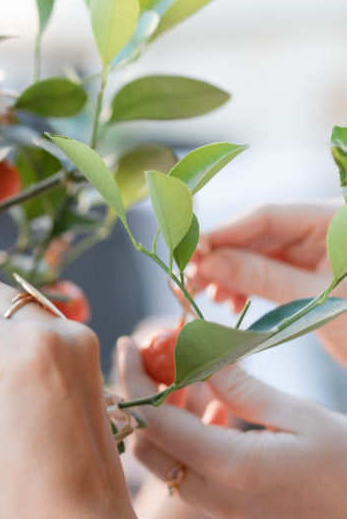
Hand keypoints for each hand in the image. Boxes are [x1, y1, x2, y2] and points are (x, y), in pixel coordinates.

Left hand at [118, 336, 346, 518]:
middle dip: (140, 402)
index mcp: (232, 468)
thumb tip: (193, 352)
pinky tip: (217, 418)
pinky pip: (191, 484)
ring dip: (163, 425)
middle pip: (145, 448)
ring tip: (189, 384)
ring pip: (164, 469)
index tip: (128, 344)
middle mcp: (219, 501)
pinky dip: (187, 448)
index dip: (133, 378)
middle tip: (158, 363)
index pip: (154, 419)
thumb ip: (241, 387)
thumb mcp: (302, 416)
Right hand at [188, 200, 346, 366]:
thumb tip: (208, 262)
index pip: (267, 216)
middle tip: (187, 280)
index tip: (190, 254)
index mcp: (335, 221)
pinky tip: (228, 303)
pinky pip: (268, 272)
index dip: (224, 233)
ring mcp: (316, 253)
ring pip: (258, 254)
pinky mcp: (310, 276)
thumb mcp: (315, 301)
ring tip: (204, 297)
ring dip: (228, 273)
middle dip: (221, 256)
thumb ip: (262, 278)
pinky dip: (245, 286)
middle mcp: (323, 231)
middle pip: (258, 233)